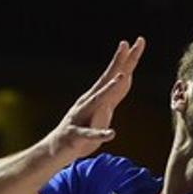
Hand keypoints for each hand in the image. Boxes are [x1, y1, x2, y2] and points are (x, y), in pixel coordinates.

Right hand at [44, 38, 145, 161]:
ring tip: (122, 78)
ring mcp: (80, 117)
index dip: (126, 60)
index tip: (138, 41)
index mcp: (96, 99)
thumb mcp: (99, 118)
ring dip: (109, 89)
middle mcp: (87, 103)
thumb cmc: (81, 135)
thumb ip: (110, 104)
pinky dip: (99, 133)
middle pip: (106, 80)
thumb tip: (118, 91)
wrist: (54, 152)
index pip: (114, 76)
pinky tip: (110, 133)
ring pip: (96, 101)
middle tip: (127, 44)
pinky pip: (89, 134)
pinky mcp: (75, 136)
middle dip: (118, 62)